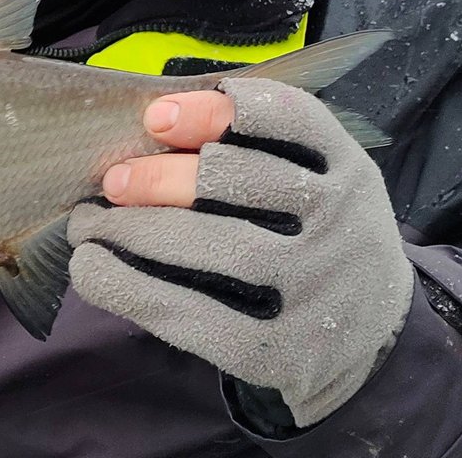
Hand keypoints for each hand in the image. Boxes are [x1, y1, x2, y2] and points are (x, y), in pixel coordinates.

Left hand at [69, 78, 412, 427]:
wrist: (372, 342)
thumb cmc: (318, 238)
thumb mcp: (320, 182)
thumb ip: (261, 149)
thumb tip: (150, 124)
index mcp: (348, 168)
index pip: (287, 117)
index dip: (213, 110)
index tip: (154, 118)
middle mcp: (341, 222)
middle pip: (242, 181)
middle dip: (162, 177)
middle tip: (112, 181)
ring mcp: (317, 288)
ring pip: (219, 247)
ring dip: (137, 230)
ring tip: (89, 224)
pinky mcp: (284, 350)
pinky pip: (197, 315)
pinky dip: (132, 289)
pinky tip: (93, 271)